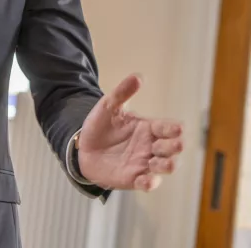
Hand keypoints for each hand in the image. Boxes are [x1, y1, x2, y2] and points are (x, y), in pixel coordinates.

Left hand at [77, 74, 183, 191]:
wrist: (83, 148)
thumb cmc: (100, 127)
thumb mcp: (108, 107)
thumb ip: (122, 92)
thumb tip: (138, 76)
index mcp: (149, 128)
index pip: (169, 128)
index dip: (174, 128)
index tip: (177, 128)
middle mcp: (151, 146)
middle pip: (173, 148)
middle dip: (173, 147)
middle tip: (165, 144)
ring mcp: (144, 163)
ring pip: (166, 167)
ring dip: (167, 165)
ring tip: (160, 162)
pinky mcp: (134, 178)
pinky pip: (147, 183)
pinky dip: (150, 183)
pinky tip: (146, 181)